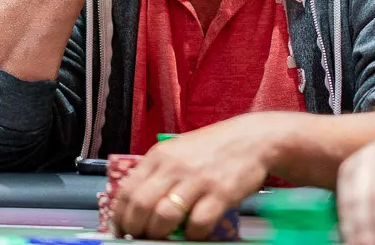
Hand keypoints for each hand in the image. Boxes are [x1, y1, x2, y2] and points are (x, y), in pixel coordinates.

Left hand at [112, 115, 273, 240]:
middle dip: (137, 230)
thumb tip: (137, 208)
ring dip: (161, 235)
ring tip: (166, 237)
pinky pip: (197, 224)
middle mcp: (174, 166)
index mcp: (159, 156)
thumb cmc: (213, 149)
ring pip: (164, 217)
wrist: (253, 139)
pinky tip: (195, 232)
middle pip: (141, 207)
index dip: (121, 218)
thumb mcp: (178, 152)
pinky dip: (192, 235)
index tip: (124, 230)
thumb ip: (158, 174)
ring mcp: (197, 179)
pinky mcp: (220, 193)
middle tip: (143, 238)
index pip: (127, 192)